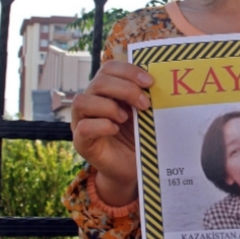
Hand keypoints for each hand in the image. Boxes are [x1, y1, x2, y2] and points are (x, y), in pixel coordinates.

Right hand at [71, 61, 152, 206]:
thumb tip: (158, 83)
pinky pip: (83, 128)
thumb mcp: (143, 114)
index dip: (128, 71)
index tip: (149, 82)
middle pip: (98, 82)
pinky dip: (101, 125)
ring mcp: (82, 122)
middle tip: (145, 103)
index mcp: (105, 91)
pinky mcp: (81, 142)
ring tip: (126, 118)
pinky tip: (115, 129)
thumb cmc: (137, 137)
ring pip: (82, 101)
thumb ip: (145, 98)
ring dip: (108, 106)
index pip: (109, 69)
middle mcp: (90, 102)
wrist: (130, 169)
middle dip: (125, 89)